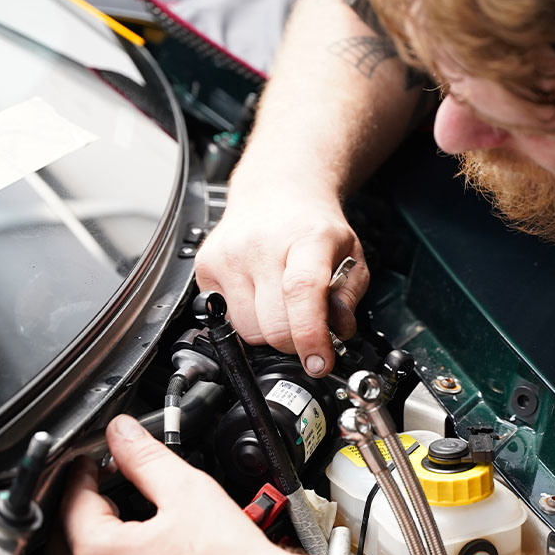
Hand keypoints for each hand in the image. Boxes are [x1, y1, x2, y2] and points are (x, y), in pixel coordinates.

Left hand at [51, 414, 289, 554]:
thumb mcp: (187, 491)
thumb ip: (145, 456)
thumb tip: (123, 434)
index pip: (72, 501)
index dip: (85, 472)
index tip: (97, 459)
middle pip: (64, 541)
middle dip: (79, 508)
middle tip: (104, 485)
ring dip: (93, 543)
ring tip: (127, 518)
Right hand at [194, 170, 368, 376]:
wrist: (275, 192)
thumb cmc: (311, 225)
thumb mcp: (349, 255)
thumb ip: (348, 298)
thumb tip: (336, 334)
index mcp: (305, 238)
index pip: (302, 292)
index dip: (310, 335)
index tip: (318, 362)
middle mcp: (260, 244)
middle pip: (272, 325)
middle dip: (294, 341)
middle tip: (305, 328)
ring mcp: (227, 256)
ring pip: (247, 331)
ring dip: (268, 332)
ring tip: (281, 306)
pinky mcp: (205, 267)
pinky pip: (226, 321)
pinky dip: (246, 321)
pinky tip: (258, 298)